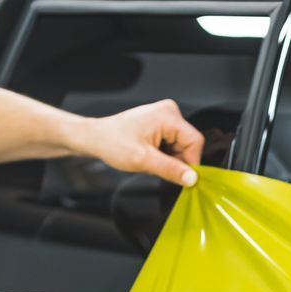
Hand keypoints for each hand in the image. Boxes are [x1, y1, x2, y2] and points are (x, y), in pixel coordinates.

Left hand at [82, 99, 205, 187]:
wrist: (96, 137)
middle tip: (157, 167)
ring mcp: (165, 117)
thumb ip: (170, 170)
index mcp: (167, 116)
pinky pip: (173, 145)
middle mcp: (169, 112)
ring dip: (169, 159)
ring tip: (150, 160)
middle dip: (177, 161)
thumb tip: (192, 179)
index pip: (195, 141)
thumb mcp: (143, 160)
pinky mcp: (161, 124)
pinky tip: (150, 156)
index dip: (191, 162)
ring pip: (181, 147)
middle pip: (188, 145)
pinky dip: (165, 155)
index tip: (182, 177)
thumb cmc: (112, 142)